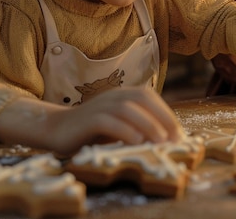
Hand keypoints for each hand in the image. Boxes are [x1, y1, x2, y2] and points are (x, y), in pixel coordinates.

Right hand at [0, 87, 183, 154]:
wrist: (56, 129)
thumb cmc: (93, 131)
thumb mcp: (120, 126)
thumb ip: (138, 127)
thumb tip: (166, 139)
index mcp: (123, 94)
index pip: (150, 98)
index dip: (166, 114)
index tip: (179, 134)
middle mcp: (113, 96)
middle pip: (143, 99)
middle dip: (162, 118)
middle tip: (173, 138)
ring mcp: (100, 105)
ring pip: (128, 109)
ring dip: (147, 124)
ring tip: (159, 141)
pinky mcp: (87, 119)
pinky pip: (108, 121)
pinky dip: (124, 130)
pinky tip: (136, 142)